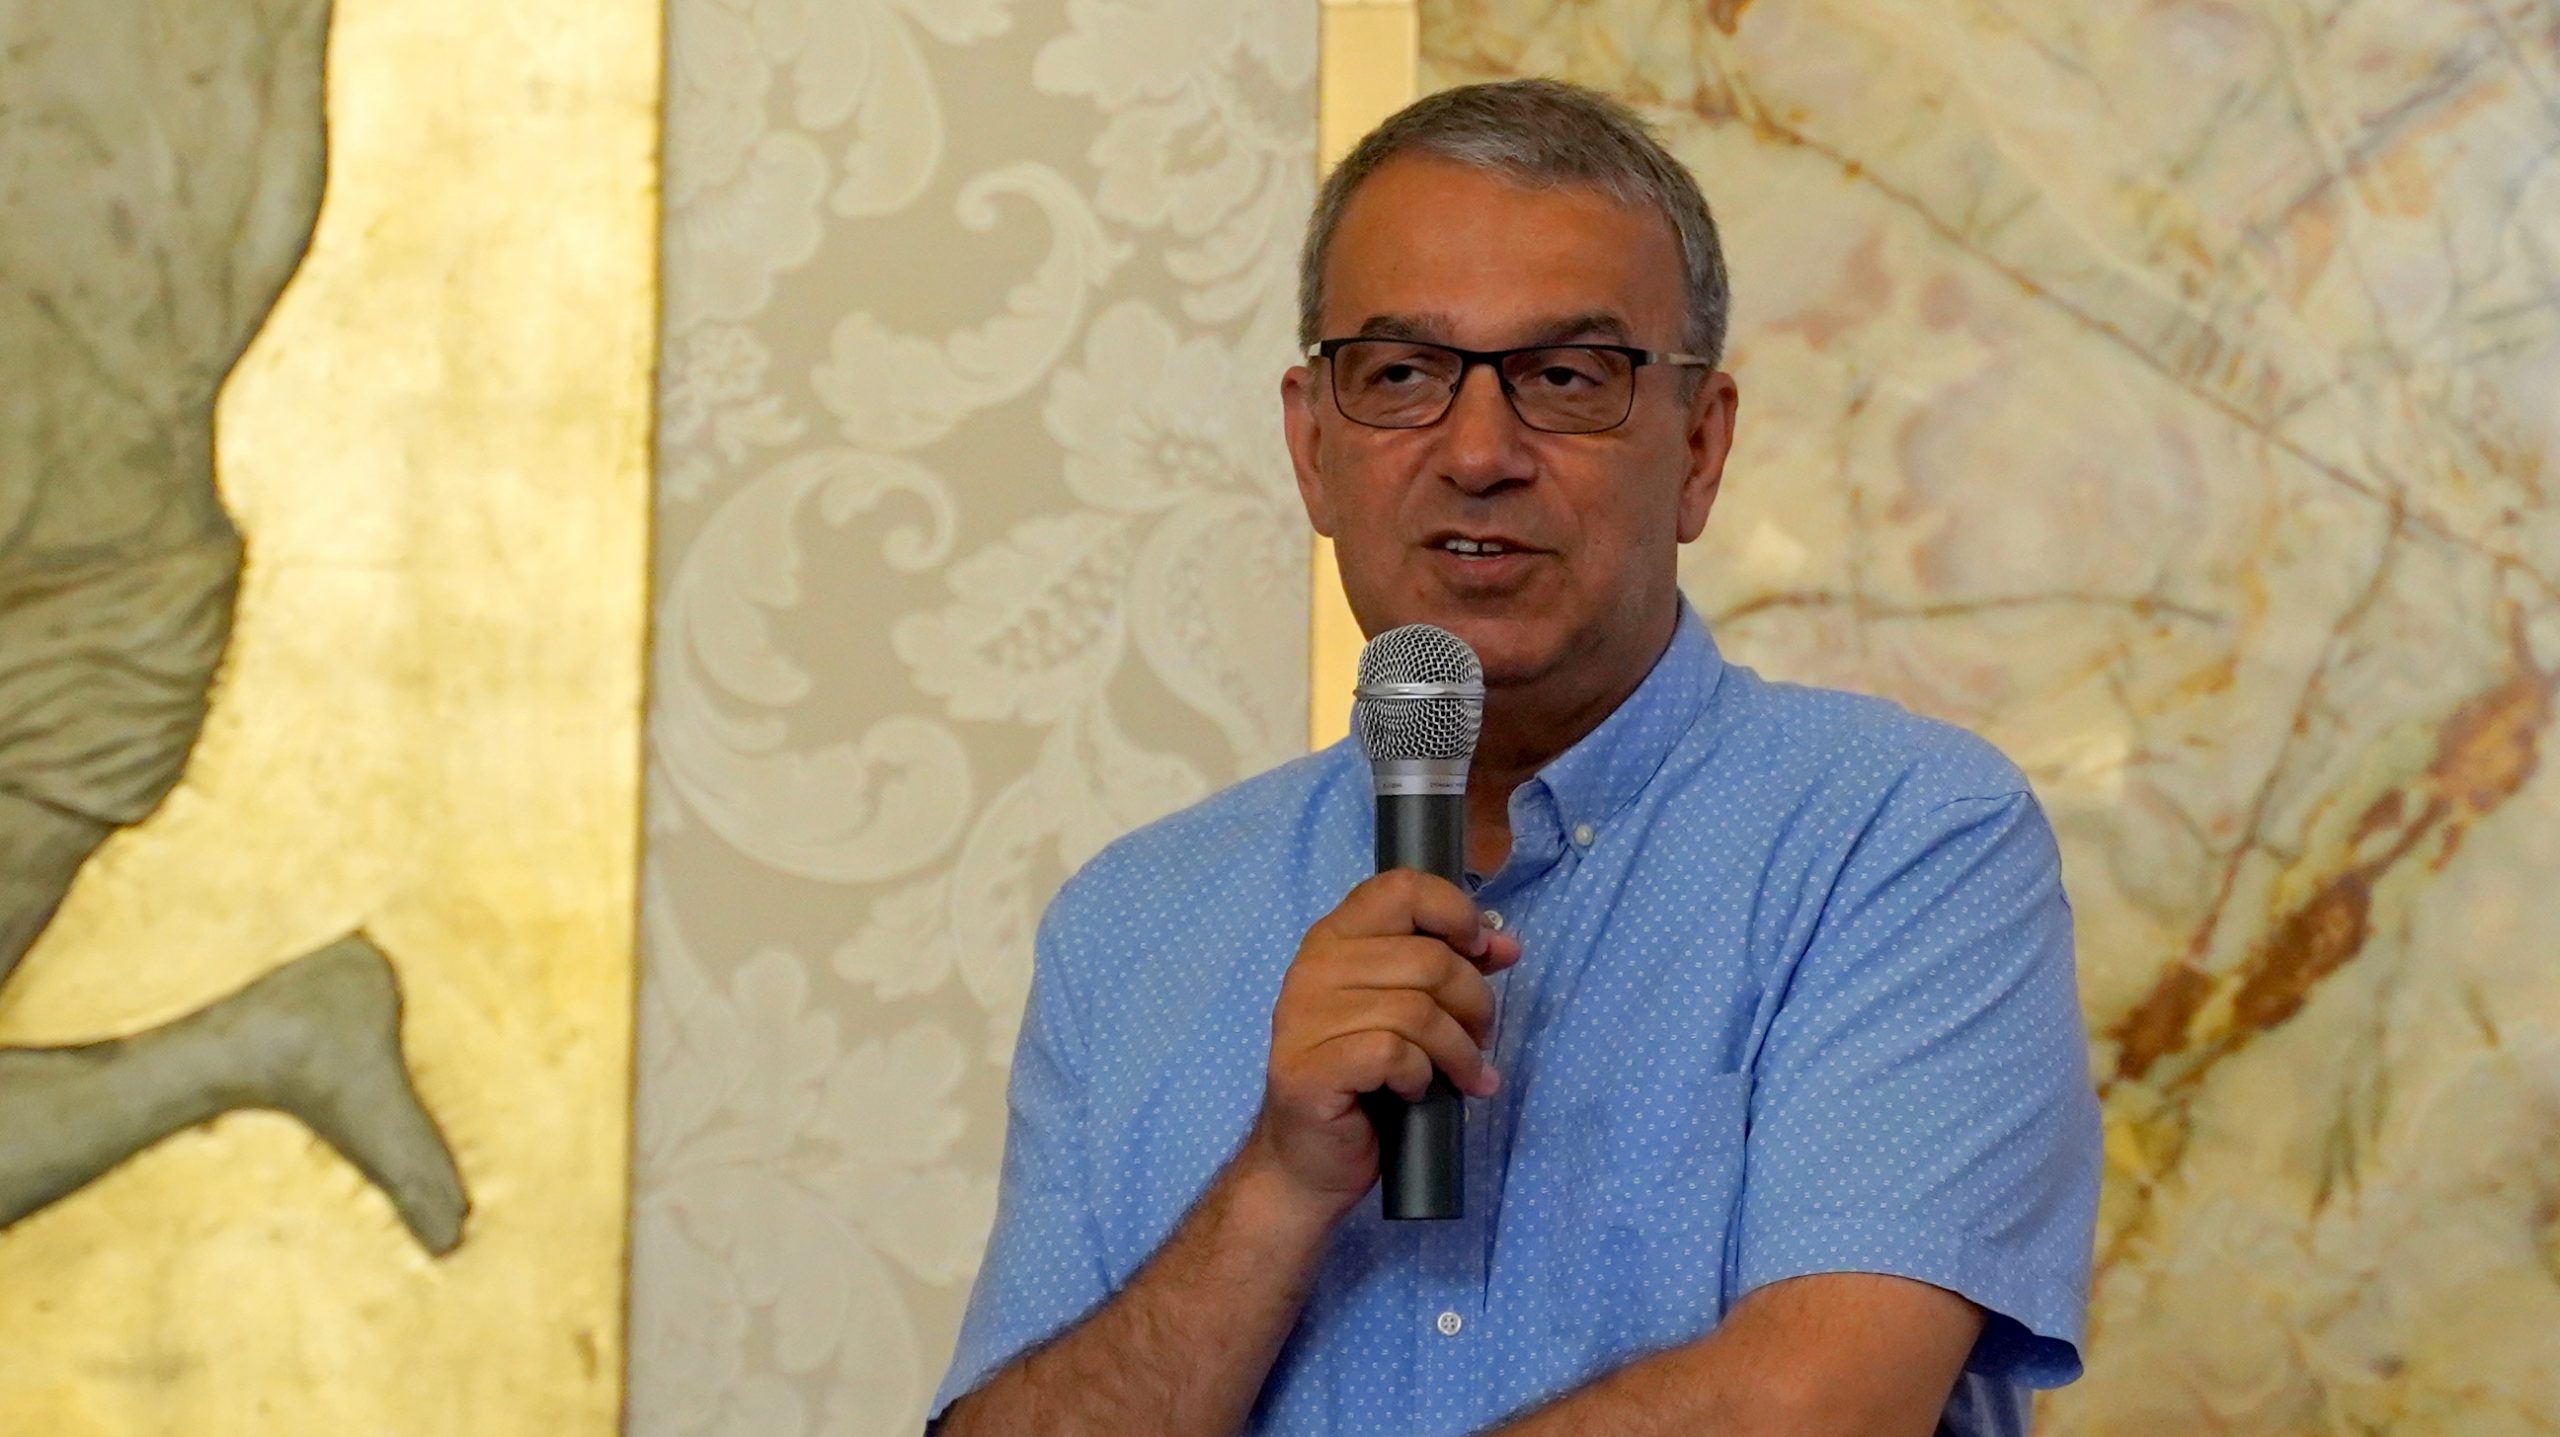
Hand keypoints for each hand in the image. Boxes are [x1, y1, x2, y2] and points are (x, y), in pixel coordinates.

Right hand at [1240, 869, 1521, 1220]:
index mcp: (1333, 940)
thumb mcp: (1407, 1012)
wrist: (1309, 1160)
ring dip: (1458, 1050)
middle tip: (1479, 1039)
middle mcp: (1312, 969)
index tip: (1483, 951)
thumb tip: (1505, 945)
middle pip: (1427, 959)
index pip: (1400, 888)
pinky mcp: (1309, 1070)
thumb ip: (1447, 969)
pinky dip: (1421, 1075)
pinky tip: (1417, 1091)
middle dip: (1474, 1004)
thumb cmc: (1364, 1082)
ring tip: (1465, 1075)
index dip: (1455, 913)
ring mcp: (1303, 1020)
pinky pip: (1393, 1054)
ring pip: (1417, 1010)